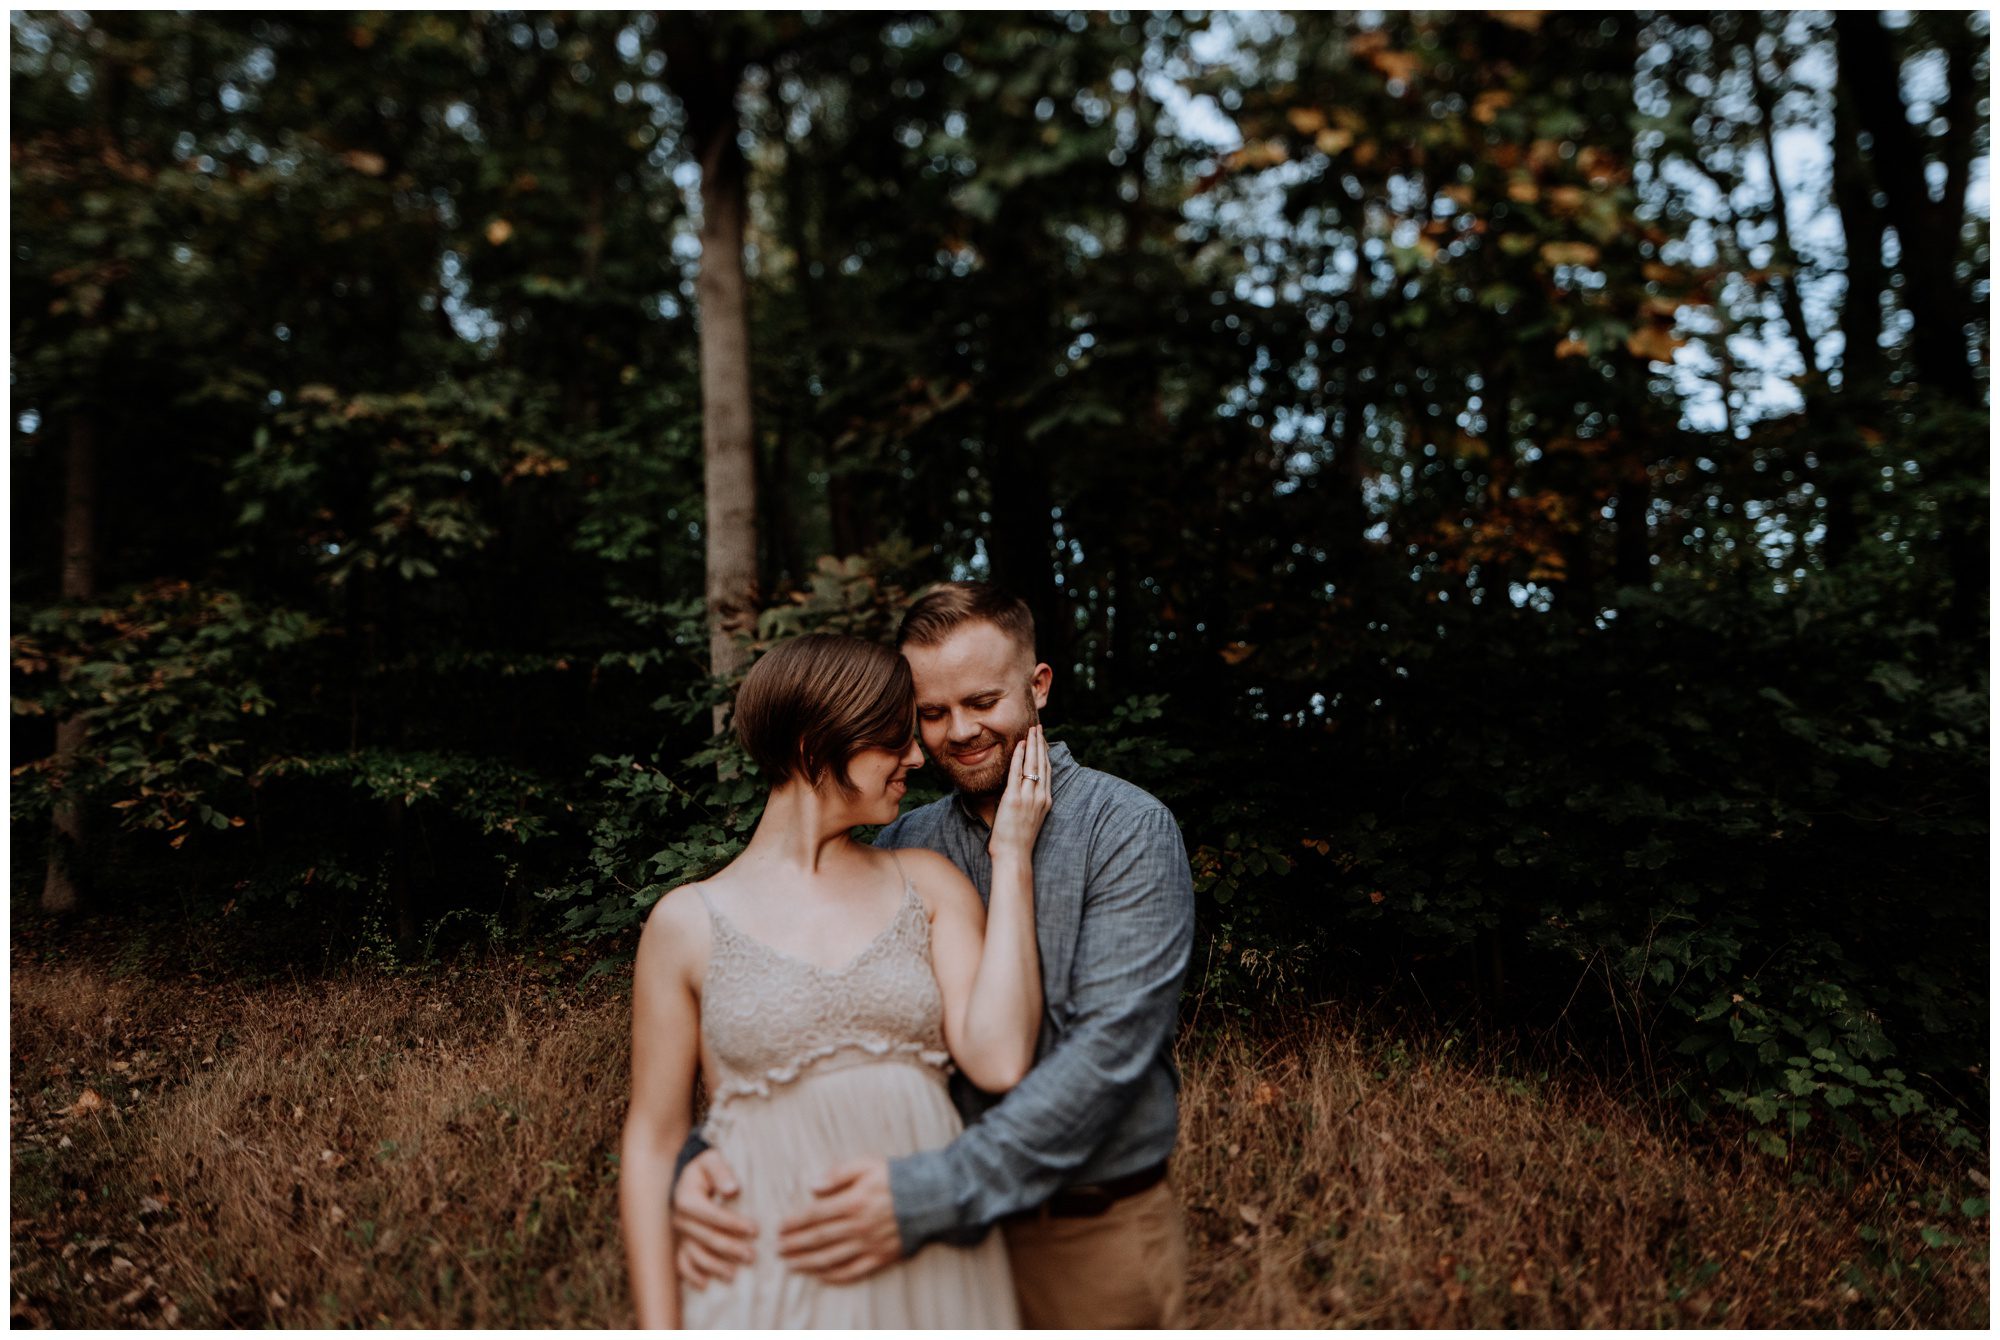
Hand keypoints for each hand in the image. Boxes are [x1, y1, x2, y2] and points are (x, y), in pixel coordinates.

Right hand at [672, 1148, 757, 1288]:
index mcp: (686, 1198)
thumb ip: (722, 1172)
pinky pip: (680, 1263)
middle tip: (752, 1256)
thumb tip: (732, 1189)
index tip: (755, 1230)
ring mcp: (678, 1233)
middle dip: (730, 1248)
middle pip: (706, 1238)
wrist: (688, 1175)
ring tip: (734, 1274)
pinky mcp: (679, 1242)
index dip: (733, 1223)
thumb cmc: (705, 1167)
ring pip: (694, 1254)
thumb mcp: (712, 1159)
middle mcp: (679, 1219)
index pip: (712, 1214)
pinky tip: (705, 1284)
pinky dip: (691, 1275)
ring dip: (714, 1266)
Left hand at [776, 1157, 904, 1283]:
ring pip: (832, 1257)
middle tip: (778, 1249)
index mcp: (852, 1202)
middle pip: (819, 1238)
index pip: (815, 1215)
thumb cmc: (895, 1177)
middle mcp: (858, 1226)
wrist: (930, 1197)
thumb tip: (812, 1186)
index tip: (779, 1228)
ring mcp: (869, 1244)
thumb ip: (837, 1174)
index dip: (794, 1222)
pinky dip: (836, 1275)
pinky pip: (854, 1270)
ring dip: (808, 1262)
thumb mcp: (866, 1164)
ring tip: (791, 1265)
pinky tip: (821, 1276)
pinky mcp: (881, 1257)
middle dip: (795, 1244)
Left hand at [987, 725, 1051, 862]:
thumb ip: (1029, 802)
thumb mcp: (1029, 818)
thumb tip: (1022, 789)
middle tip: (1038, 727)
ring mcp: (1028, 797)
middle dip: (1040, 743)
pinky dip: (1018, 758)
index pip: (1047, 771)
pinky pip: (1017, 773)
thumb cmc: (1018, 840)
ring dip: (1032, 745)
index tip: (1042, 739)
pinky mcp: (1014, 799)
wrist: (1015, 855)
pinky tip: (1020, 746)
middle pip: (1042, 764)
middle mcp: (1040, 796)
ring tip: (1031, 730)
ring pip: (1032, 765)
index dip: (1045, 753)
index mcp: (1045, 801)